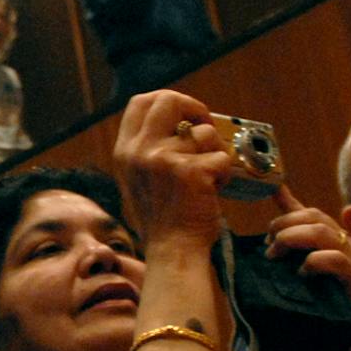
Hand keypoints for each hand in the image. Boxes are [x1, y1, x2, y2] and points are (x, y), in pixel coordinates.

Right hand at [112, 89, 230, 257]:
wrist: (173, 251)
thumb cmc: (163, 219)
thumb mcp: (139, 179)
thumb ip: (148, 150)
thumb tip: (178, 123)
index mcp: (125, 151)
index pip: (140, 102)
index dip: (167, 100)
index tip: (183, 115)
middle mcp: (140, 151)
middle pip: (168, 100)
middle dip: (194, 108)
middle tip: (204, 127)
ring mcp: (164, 159)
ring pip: (204, 132)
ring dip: (215, 150)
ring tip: (210, 174)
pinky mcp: (191, 172)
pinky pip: (221, 156)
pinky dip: (226, 172)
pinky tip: (216, 189)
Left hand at [265, 184, 350, 350]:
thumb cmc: (328, 318)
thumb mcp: (304, 286)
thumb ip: (290, 264)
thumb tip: (262, 251)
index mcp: (337, 244)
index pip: (311, 213)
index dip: (288, 200)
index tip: (268, 189)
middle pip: (315, 216)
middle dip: (284, 224)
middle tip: (267, 244)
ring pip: (322, 233)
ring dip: (291, 238)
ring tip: (275, 256)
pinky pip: (335, 260)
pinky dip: (313, 262)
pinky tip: (301, 273)